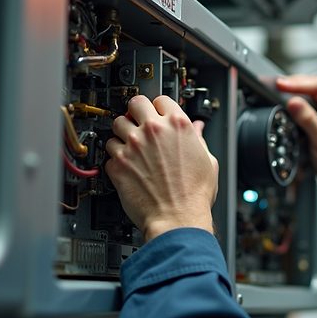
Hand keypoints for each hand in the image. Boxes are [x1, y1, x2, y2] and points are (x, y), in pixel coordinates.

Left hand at [105, 95, 218, 240]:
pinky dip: (115, 156)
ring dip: (123, 133)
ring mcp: (132, 146)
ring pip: (117, 124)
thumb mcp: (208, 161)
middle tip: (139, 122)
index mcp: (177, 125)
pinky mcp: (117, 163)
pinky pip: (109, 150)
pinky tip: (127, 164)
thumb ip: (199, 140)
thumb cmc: (194, 195)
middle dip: (137, 112)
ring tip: (131, 144)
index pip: (161, 99)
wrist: (177, 218)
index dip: (159, 107)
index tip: (158, 114)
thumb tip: (197, 130)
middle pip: (135, 103)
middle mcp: (153, 131)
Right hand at [276, 75, 316, 225]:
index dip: (298, 83)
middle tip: (274, 86)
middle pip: (312, 88)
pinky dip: (295, 108)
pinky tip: (286, 107)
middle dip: (293, 86)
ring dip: (293, 96)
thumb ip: (308, 120)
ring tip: (277, 94)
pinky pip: (305, 109)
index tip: (281, 84)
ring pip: (307, 97)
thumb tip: (293, 102)